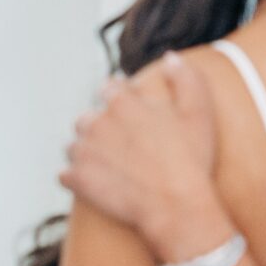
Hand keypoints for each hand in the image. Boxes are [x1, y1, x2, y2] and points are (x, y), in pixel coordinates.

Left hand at [61, 54, 222, 253]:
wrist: (176, 207)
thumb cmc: (192, 159)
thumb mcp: (199, 111)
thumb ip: (185, 78)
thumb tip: (170, 58)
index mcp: (121, 101)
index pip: (109, 88)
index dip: (121, 99)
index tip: (131, 114)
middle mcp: (96, 121)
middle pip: (88, 118)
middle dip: (101, 127)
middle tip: (121, 145)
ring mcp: (83, 152)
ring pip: (75, 145)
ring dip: (86, 152)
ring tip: (108, 167)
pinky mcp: (76, 179)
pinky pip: (65, 175)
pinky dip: (76, 179)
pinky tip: (96, 184)